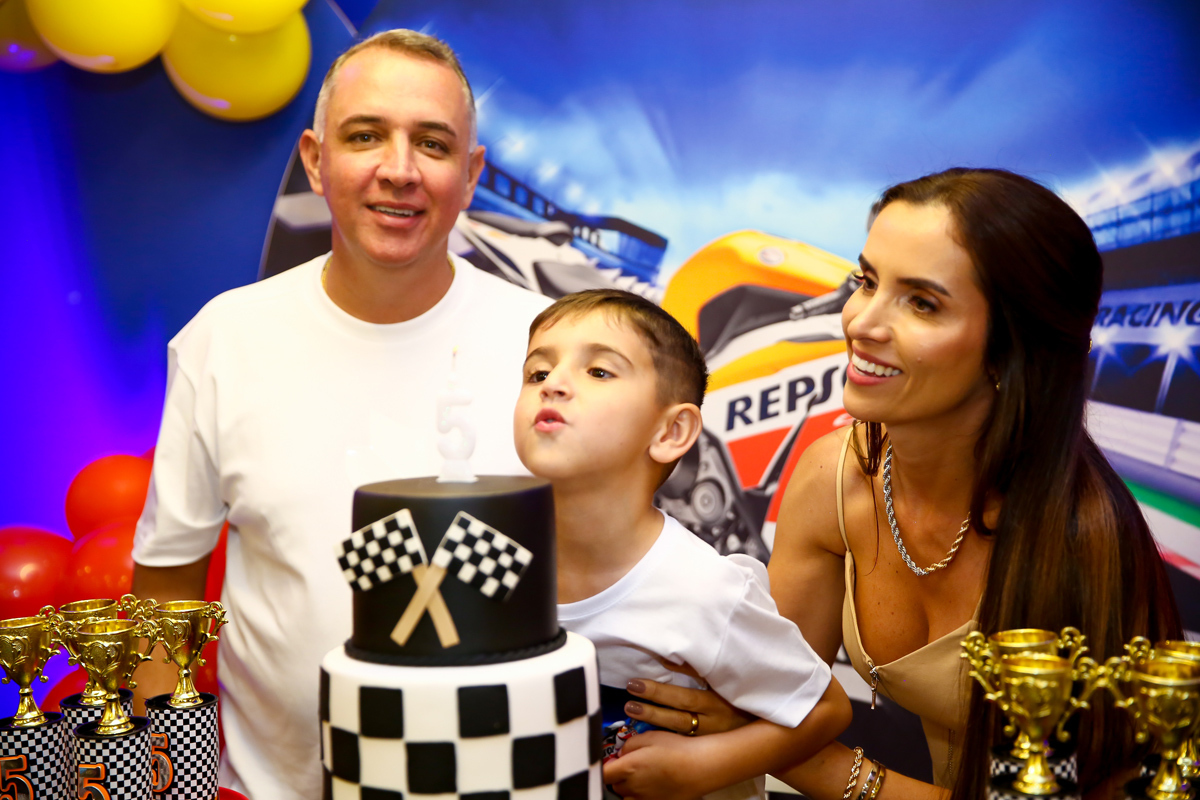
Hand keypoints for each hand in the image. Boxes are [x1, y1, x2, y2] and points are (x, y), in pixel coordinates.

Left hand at [603, 730, 710, 799]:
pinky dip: (643, 795)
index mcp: (628, 769)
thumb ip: (629, 745)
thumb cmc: (677, 749)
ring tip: (643, 776)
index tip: (610, 761)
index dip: (604, 767)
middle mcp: (633, 788)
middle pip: (615, 786)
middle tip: (630, 765)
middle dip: (618, 776)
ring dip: (629, 788)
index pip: (603, 773)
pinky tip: (654, 785)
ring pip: (627, 796)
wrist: (701, 767)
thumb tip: (621, 753)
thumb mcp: (649, 736)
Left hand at [624, 678, 755, 735]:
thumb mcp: (727, 681)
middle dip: (656, 698)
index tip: (652, 665)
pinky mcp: (703, 746)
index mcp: (720, 698)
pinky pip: (680, 740)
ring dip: (653, 718)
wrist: (765, 728)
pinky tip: (644, 731)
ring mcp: (708, 735)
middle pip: (682, 707)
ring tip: (631, 708)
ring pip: (678, 727)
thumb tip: (673, 655)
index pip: (693, 689)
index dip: (671, 680)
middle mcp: (714, 717)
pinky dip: (662, 735)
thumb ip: (703, 669)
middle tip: (633, 686)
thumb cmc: (741, 698)